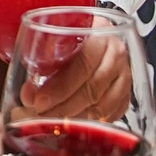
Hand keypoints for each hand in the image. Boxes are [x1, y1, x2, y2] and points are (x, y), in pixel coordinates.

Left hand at [16, 32, 130, 121]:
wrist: (91, 40)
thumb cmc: (70, 42)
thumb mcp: (55, 43)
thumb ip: (42, 65)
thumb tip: (29, 95)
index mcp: (100, 33)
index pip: (84, 63)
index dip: (60, 86)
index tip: (40, 100)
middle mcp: (116, 54)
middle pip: (93, 88)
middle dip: (64, 106)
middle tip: (43, 114)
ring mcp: (125, 76)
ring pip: (102, 106)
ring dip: (75, 117)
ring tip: (54, 120)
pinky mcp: (126, 95)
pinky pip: (110, 115)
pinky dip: (90, 122)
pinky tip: (73, 122)